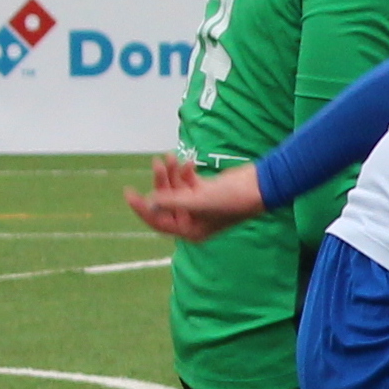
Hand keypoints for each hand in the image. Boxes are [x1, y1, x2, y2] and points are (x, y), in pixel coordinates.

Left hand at [123, 155, 265, 241]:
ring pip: (174, 189)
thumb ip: (172, 201)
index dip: (142, 208)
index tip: (130, 193)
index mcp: (190, 231)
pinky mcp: (205, 190)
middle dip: (160, 182)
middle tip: (158, 163)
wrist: (258, 186)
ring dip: (170, 173)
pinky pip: (186, 181)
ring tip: (168, 158)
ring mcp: (198, 204)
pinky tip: (189, 163)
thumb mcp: (198, 201)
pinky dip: (184, 171)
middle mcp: (192, 219)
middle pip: (165, 202)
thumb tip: (150, 200)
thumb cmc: (231, 199)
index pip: (158, 222)